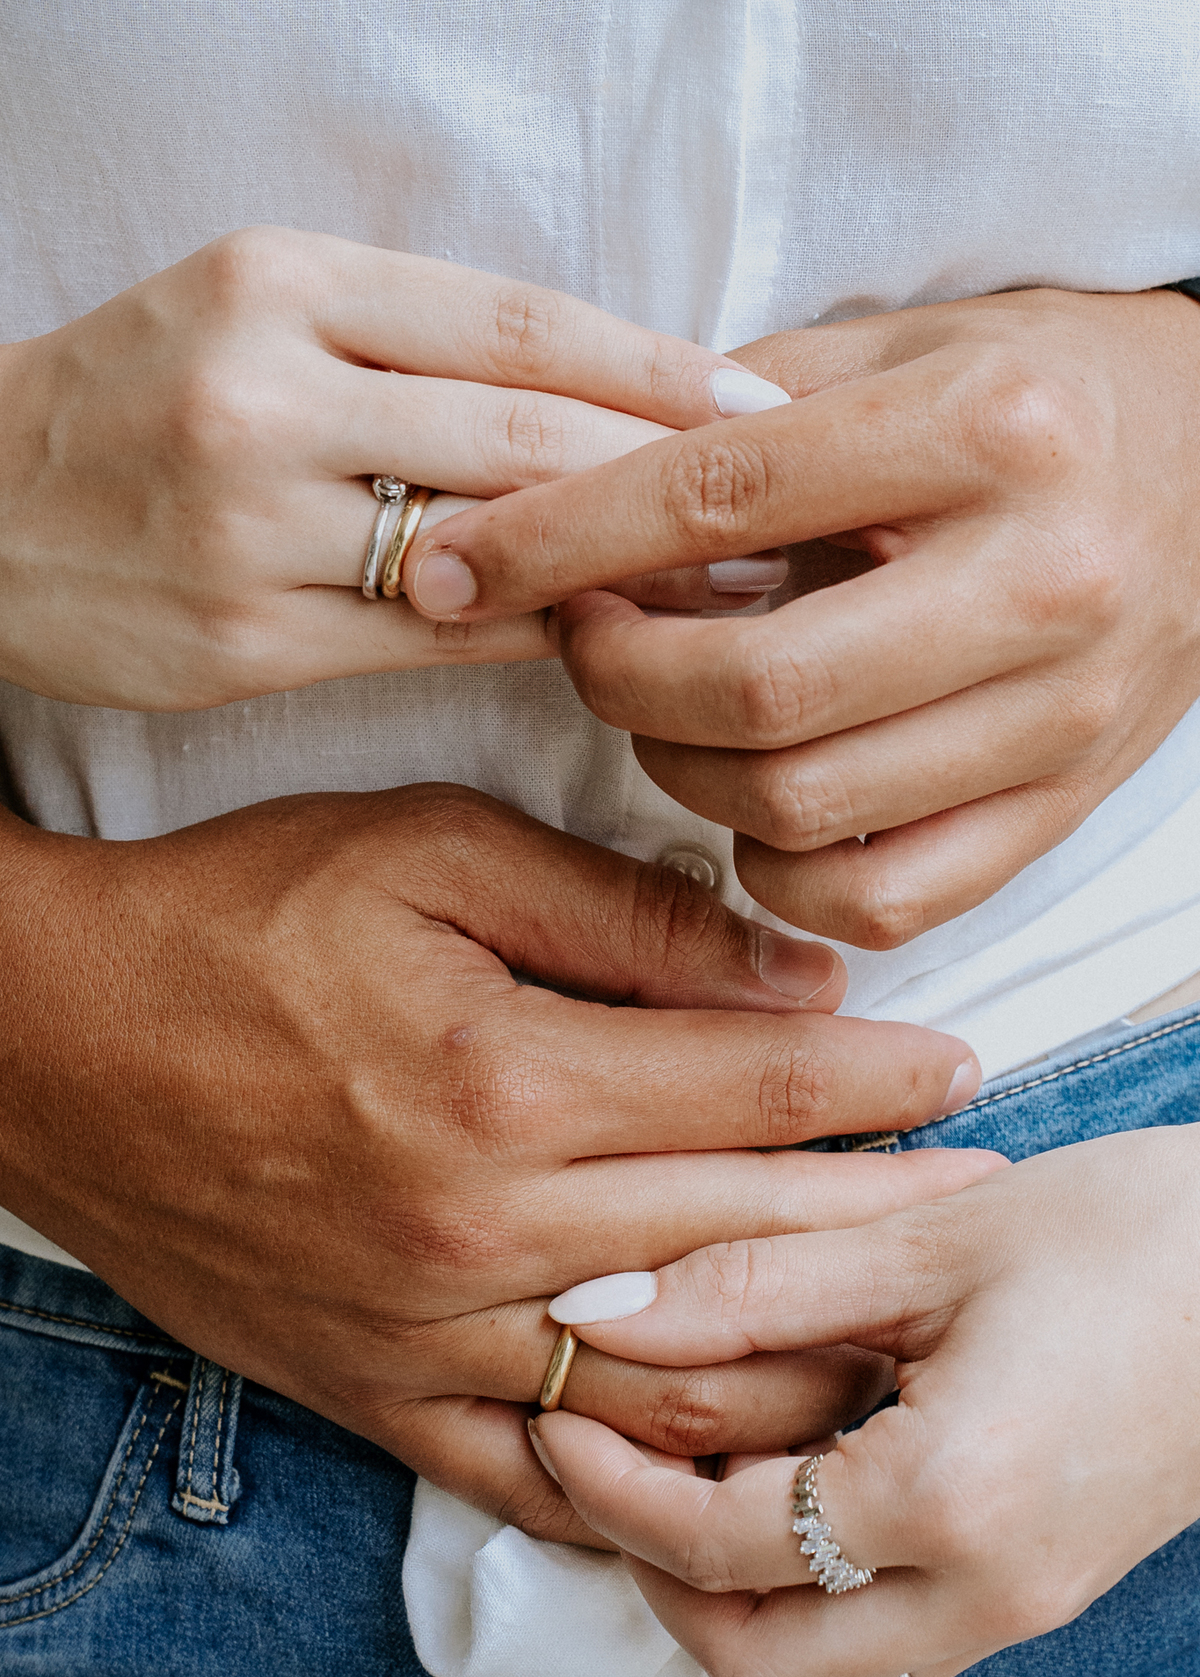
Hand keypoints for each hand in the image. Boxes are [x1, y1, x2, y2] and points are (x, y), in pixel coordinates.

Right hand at [0, 226, 781, 708]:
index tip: (761, 402)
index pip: (517, 324)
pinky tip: (603, 634)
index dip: (656, 367)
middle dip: (670, 475)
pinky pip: (429, 642)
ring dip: (621, 568)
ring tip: (726, 579)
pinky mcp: (242, 643)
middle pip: (522, 435)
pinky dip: (530, 636)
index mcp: (280, 286)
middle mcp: (264, 398)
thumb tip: (607, 400)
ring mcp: (250, 529)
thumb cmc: (147, 398)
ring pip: (485, 552)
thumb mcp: (263, 316)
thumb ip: (420, 350)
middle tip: (783, 505)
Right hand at [0, 786, 990, 1541]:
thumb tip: (786, 966)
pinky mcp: (373, 1392)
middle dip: (876, 1212)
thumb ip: (620, 916)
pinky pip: (538, 1471)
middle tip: (968, 1191)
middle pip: (737, 1239)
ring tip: (886, 1323)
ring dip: (796, 1354)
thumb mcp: (430, 855)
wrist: (59, 1040)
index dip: (872, 1073)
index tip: (952, 1065)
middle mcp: (478, 1228)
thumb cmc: (240, 920)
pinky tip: (721, 1450)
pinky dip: (643, 1470)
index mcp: (501, 1078)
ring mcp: (426, 1333)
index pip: (750, 1087)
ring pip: (665, 1382)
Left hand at [405, 288, 1199, 943]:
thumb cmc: (1027, 396)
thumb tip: (555, 498)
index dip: (555, 540)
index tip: (453, 563)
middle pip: (752, 690)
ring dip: (681, 771)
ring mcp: (1060, 715)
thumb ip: (733, 414)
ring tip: (668, 709)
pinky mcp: (1061, 809)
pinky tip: (754, 805)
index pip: (715, 495)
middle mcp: (1038, 580)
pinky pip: (877, 899)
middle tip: (585, 640)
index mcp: (986, 432)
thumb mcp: (891, 348)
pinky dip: (776, 871)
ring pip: (799, 808)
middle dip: (614, 679)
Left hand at [533, 1128, 1199, 1676]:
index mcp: (949, 1498)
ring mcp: (1019, 1608)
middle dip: (654, 1577)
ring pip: (823, 1672)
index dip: (609, 1486)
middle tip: (610, 1461)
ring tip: (692, 1468)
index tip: (557, 1414)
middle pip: (756, 1660)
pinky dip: (806, 1589)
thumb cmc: (1132, 1235)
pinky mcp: (1038, 1590)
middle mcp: (984, 1591)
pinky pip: (887, 1636)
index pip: (716, 1545)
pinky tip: (789, 1477)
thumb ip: (749, 1284)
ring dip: (729, 1596)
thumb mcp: (927, 1241)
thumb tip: (598, 1311)